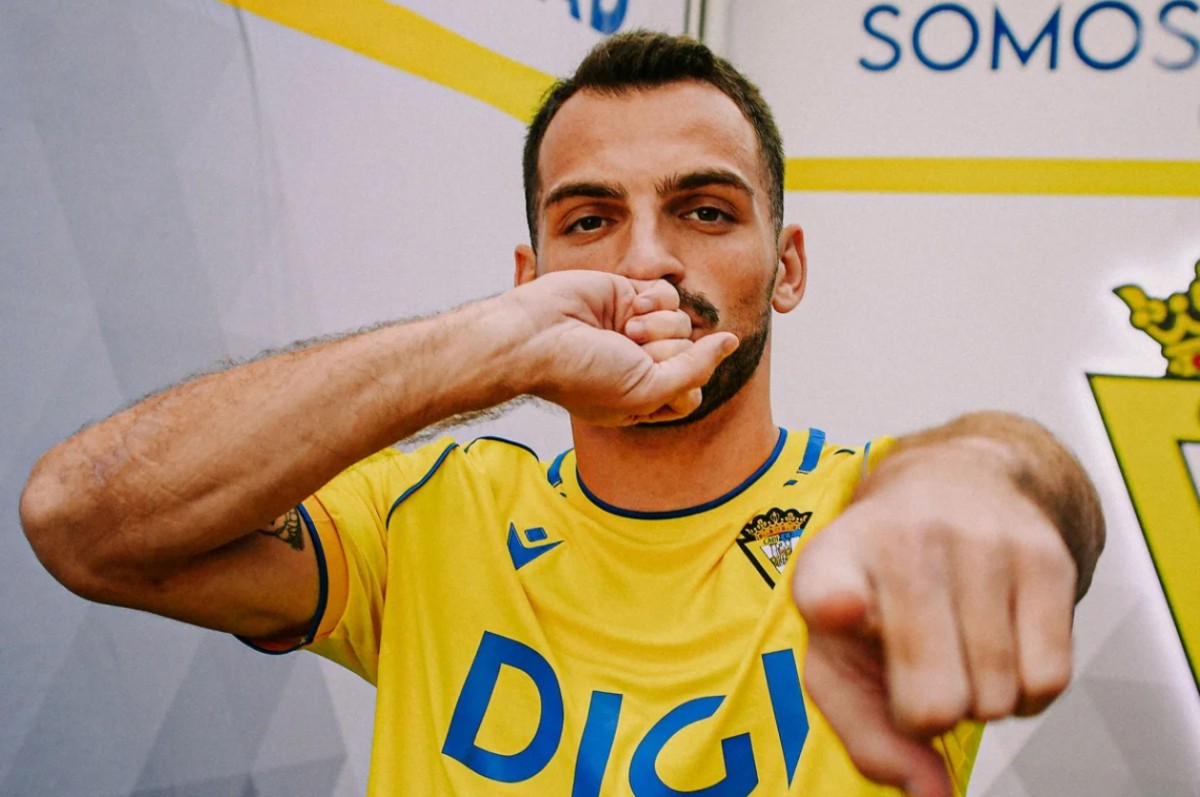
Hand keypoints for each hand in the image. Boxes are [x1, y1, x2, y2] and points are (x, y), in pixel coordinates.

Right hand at [506, 271, 737, 424]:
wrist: (535, 336)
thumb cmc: (582, 375)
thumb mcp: (646, 392)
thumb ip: (694, 369)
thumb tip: (731, 342)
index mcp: (640, 400)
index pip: (690, 393)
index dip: (681, 384)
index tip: (649, 383)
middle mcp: (639, 366)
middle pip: (689, 356)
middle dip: (663, 352)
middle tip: (627, 353)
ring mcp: (634, 331)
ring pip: (682, 324)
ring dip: (656, 326)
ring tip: (623, 329)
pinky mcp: (628, 297)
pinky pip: (669, 295)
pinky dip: (653, 300)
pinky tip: (629, 305)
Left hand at [791, 442, 1076, 796]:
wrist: (956, 484)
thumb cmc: (881, 583)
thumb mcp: (841, 650)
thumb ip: (864, 731)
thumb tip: (925, 793)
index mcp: (833, 562)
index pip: (832, 589)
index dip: (840, 605)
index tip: (845, 608)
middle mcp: (903, 541)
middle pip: (933, 701)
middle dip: (932, 714)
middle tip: (923, 672)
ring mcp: (978, 543)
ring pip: (997, 698)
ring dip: (982, 701)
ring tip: (960, 651)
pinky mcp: (1043, 557)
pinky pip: (1049, 680)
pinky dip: (1028, 693)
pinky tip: (1002, 651)